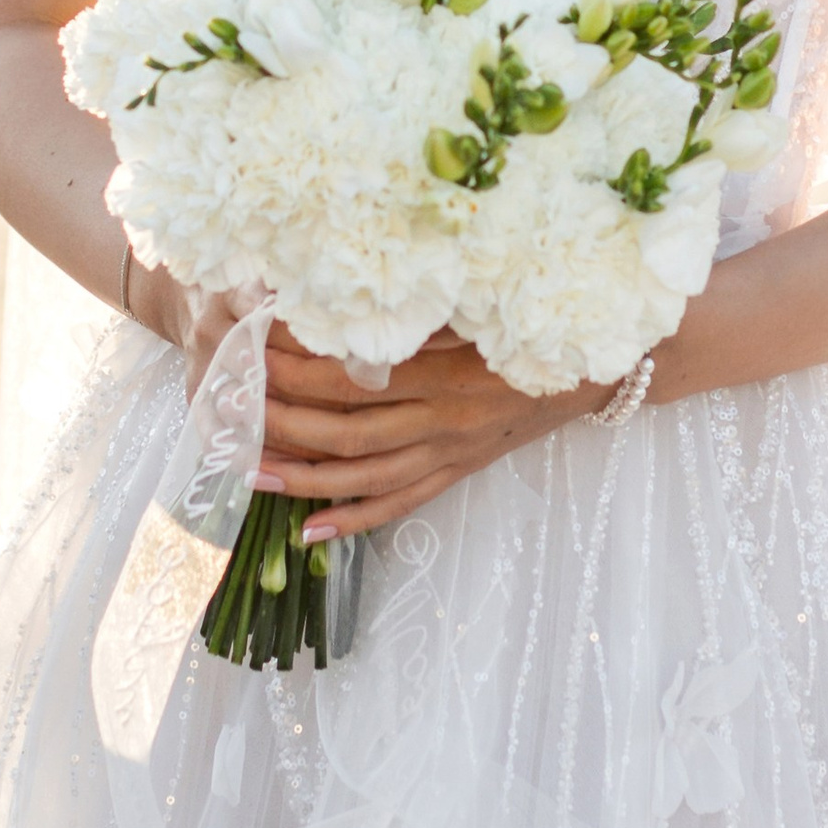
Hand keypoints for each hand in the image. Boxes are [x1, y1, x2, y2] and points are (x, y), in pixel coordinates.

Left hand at [255, 326, 590, 542]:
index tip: (252, 352)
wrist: (594, 374)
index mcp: (441, 374)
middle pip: (346, 432)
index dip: (296, 370)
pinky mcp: (456, 474)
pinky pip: (400, 505)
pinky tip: (308, 529)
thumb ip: (415, 314)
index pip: (350, 378)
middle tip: (233, 411)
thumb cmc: (530, 331)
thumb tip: (342, 298)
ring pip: (364, 476)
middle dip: (283, 423)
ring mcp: (448, 455)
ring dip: (303, 477)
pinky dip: (353, 520)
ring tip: (249, 471)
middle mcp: (441, 422)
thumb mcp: (476, 312)